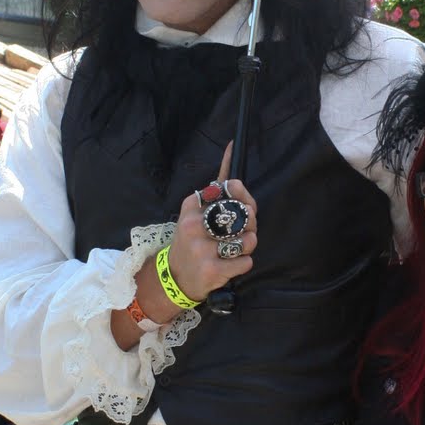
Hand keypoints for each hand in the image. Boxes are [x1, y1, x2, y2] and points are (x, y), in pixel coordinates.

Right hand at [165, 142, 257, 303]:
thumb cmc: (191, 240)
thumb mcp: (196, 210)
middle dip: (250, 224)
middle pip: (245, 215)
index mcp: (192, 206)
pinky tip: (229, 265)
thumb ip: (216, 185)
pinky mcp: (212, 269)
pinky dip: (243, 264)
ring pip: (249, 240)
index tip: (240, 208)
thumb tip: (232, 146)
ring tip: (233, 251)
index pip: (229, 186)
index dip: (244, 197)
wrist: (174, 278)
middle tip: (239, 233)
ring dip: (248, 246)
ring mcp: (202, 248)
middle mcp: (194, 225)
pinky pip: (246, 262)